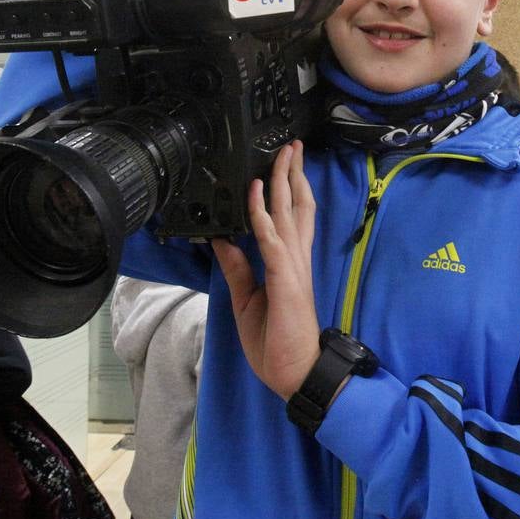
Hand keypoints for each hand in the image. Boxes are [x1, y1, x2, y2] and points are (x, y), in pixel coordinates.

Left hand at [212, 142, 318, 399]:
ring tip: (281, 156)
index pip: (293, 218)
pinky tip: (256, 196)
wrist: (295, 372)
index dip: (289, 189)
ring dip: (282, 183)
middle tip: (290, 145)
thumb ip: (238, 267)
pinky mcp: (285, 281)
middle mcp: (296, 260)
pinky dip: (262, 218)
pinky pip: (272, 242)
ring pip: (288, 215)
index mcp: (290, 265)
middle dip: (292, 174)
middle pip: (297, 206)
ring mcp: (293, 268)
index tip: (284, 165)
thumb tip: (222, 240)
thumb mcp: (247, 299)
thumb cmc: (276, 342)